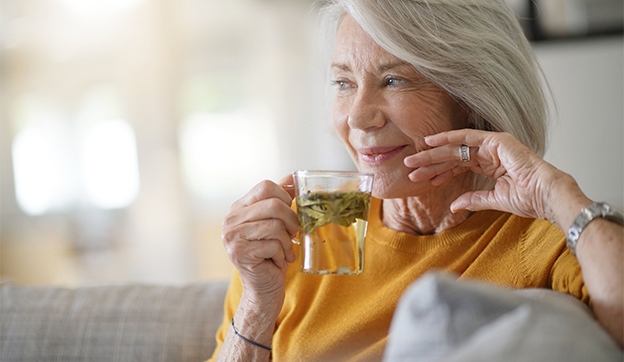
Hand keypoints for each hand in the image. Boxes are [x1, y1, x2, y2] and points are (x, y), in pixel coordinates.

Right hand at [222, 175, 298, 305]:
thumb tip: (293, 177)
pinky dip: (282, 253)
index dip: (285, 198)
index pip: (266, 186)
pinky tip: (278, 261)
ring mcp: (232, 236)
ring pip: (275, 225)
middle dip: (291, 220)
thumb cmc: (272, 255)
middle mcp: (230, 220)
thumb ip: (280, 199)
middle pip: (273, 205)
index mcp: (239, 208)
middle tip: (294, 234)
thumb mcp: (277, 223)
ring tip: (285, 251)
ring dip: (287, 241)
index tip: (290, 215)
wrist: (264, 288)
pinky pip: (273, 244)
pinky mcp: (239, 252)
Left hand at [404, 129, 561, 219]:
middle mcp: (489, 153)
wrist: (545, 196)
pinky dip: (447, 137)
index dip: (440, 172)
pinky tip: (430, 141)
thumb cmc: (528, 198)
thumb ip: (473, 200)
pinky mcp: (495, 140)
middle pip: (453, 156)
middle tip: (409, 167)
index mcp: (490, 166)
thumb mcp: (493, 200)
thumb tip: (454, 206)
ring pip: (455, 147)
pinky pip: (466, 137)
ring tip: (412, 160)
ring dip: (433, 153)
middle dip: (430, 162)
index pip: (458, 166)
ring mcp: (492, 145)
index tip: (422, 180)